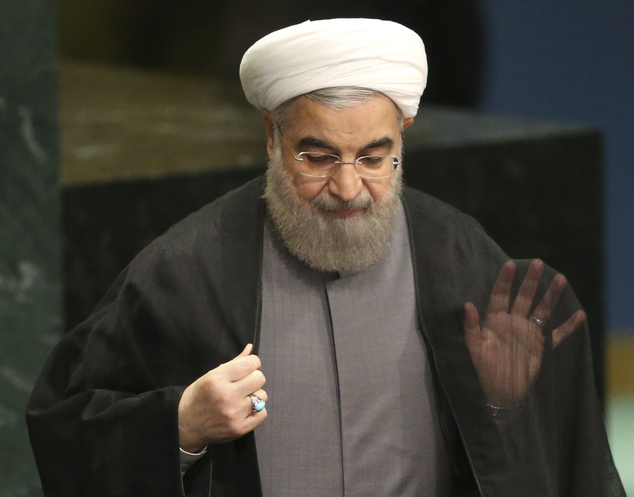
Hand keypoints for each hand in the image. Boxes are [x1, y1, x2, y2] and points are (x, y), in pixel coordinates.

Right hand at [178, 344, 266, 451]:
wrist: (185, 426)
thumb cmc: (198, 397)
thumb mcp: (210, 375)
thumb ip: (234, 362)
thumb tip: (251, 348)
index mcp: (217, 379)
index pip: (250, 363)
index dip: (251, 363)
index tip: (246, 368)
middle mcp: (227, 395)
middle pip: (259, 378)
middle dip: (253, 378)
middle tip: (243, 384)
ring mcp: (234, 414)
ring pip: (263, 395)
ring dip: (255, 395)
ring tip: (242, 398)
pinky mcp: (240, 429)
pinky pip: (263, 413)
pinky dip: (256, 410)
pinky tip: (244, 410)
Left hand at [464, 259, 585, 406]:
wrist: (497, 394)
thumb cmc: (480, 371)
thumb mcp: (472, 349)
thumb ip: (471, 327)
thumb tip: (466, 304)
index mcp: (495, 321)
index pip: (500, 296)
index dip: (505, 281)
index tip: (509, 264)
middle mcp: (513, 323)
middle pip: (524, 297)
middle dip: (531, 281)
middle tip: (538, 263)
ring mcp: (528, 333)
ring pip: (542, 310)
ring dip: (551, 296)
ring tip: (561, 279)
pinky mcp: (540, 347)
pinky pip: (557, 335)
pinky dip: (568, 326)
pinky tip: (579, 314)